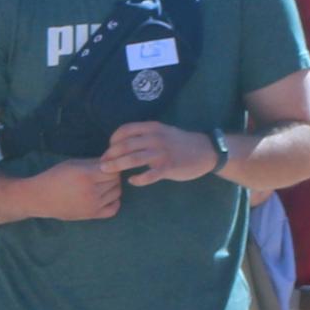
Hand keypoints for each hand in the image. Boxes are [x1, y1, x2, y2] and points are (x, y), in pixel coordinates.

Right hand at [14, 159, 125, 222]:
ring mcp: (92, 205)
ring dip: (113, 187)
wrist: (40, 198)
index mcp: (86, 176)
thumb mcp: (73, 163)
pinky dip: (114, 201)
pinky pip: (113, 209)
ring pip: (116, 193)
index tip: (105, 165)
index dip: (111, 166)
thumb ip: (94, 162)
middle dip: (112, 175)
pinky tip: (106, 196)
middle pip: (115, 181)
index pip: (113, 170)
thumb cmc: (55, 177)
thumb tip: (113, 160)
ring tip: (103, 183)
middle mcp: (91, 192)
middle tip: (103, 173)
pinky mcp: (91, 215)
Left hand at [100, 120, 215, 185]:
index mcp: (152, 128)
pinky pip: (149, 175)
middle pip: (125, 145)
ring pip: (133, 158)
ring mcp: (162, 153)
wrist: (206, 151)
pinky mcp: (168, 167)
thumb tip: (124, 142)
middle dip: (110, 154)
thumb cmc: (180, 142)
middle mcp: (155, 138)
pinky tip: (132, 181)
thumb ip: (145, 135)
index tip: (108, 149)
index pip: (125, 130)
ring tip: (108, 171)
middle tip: (102, 164)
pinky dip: (138, 179)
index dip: (113, 140)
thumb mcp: (162, 131)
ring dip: (117, 165)